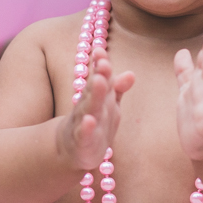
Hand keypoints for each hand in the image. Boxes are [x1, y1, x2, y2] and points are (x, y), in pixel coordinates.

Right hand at [57, 46, 134, 169]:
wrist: (72, 150)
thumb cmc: (93, 123)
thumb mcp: (108, 106)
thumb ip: (117, 89)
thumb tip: (131, 73)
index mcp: (95, 97)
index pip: (99, 78)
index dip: (101, 65)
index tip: (101, 52)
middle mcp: (87, 107)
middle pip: (94, 91)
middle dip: (99, 76)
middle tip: (104, 62)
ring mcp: (83, 124)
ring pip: (88, 109)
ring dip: (94, 95)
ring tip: (99, 81)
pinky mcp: (81, 142)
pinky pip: (83, 134)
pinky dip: (86, 128)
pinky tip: (89, 121)